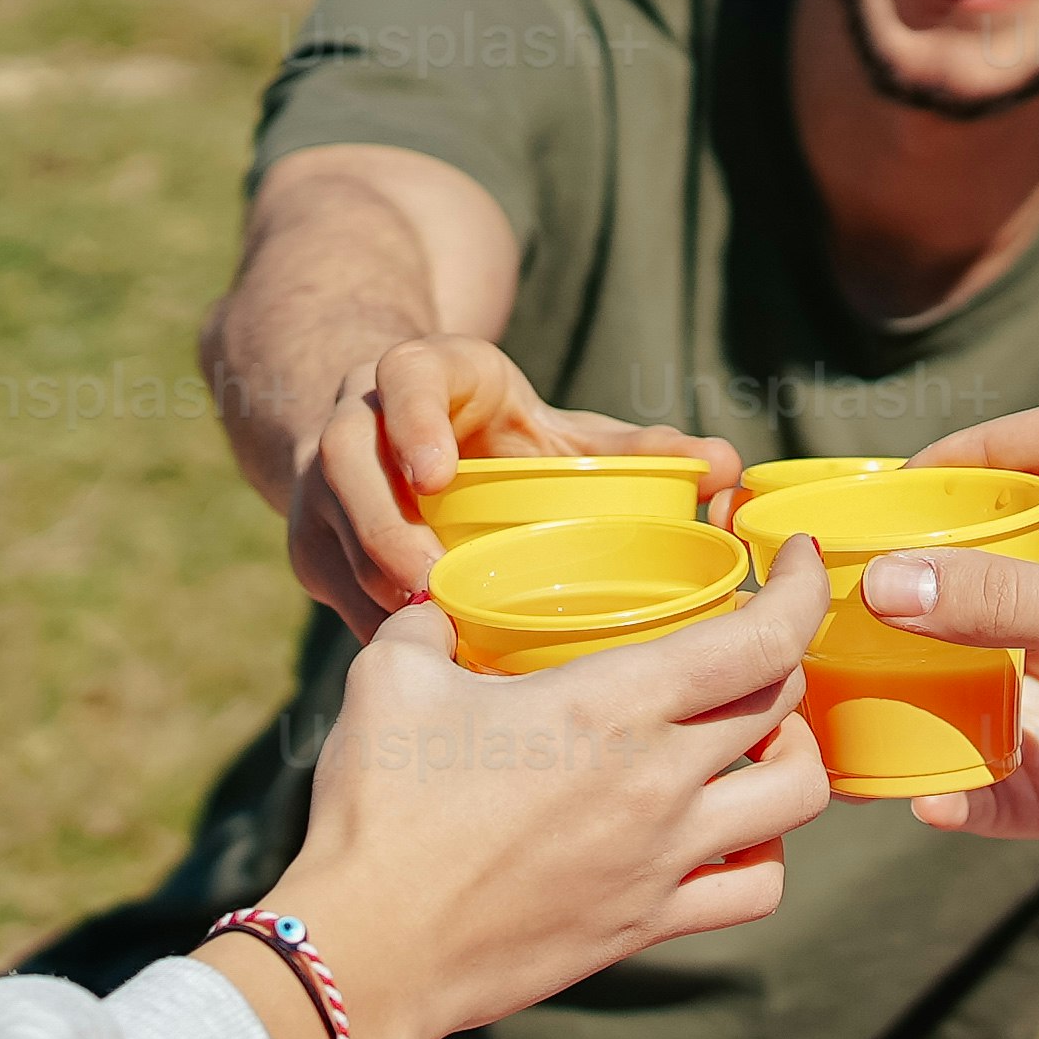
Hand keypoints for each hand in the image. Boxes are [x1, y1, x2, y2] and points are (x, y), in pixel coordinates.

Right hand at [253, 545, 829, 1038]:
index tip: (795, 559)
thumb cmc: (378, 811)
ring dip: (796, 755)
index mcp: (611, 707)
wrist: (369, 948)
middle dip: (781, 657)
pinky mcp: (648, 923)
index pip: (761, 640)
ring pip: (798, 799)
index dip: (799, 589)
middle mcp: (660, 781)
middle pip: (785, 705)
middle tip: (746, 643)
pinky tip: (730, 832)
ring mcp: (664, 859)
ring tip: (759, 738)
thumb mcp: (389, 679)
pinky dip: (764, 855)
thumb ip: (427, 625)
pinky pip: (755, 889)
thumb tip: (436, 606)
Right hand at [281, 339, 739, 620]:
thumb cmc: (505, 440)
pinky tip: (414, 663)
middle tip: (431, 579)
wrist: (409, 440)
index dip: (414, 419)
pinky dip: (367, 621)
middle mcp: (358, 420)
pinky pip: (327, 584)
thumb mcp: (562, 433)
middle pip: (345, 460)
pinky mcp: (309, 544)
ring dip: (371, 581)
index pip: (403, 375)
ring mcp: (321, 483)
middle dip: (381, 523)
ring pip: (322, 529)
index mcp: (421, 376)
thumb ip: (638, 449)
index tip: (438, 471)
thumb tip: (729, 468)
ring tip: (427, 631)